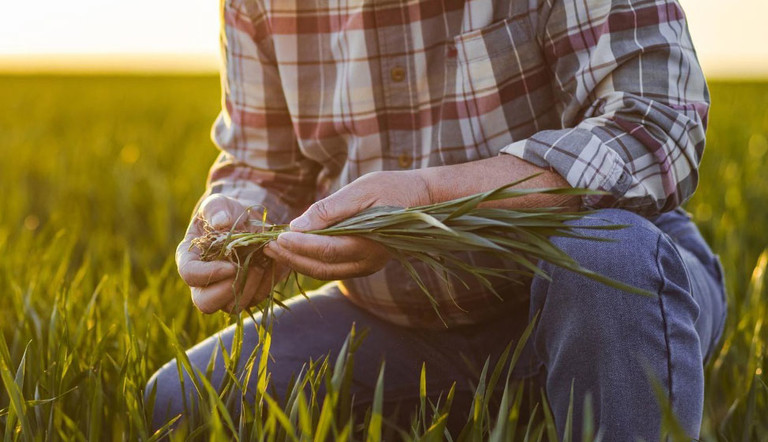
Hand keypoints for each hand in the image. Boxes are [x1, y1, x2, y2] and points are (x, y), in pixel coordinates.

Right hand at [176, 194, 287, 313]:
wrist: (246, 221)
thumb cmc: (226, 212)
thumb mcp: (219, 204)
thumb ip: (216, 209)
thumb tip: (222, 222)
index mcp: (191, 258)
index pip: (190, 275)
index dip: (209, 274)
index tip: (231, 265)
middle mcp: (204, 281)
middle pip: (206, 303)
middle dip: (228, 290)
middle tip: (247, 270)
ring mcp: (225, 290)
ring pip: (233, 307)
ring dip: (250, 288)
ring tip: (261, 263)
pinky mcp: (247, 292)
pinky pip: (256, 299)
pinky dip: (267, 283)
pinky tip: (273, 262)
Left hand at [263, 170, 431, 279]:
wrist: (423, 200)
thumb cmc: (393, 188)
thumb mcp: (361, 190)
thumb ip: (330, 210)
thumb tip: (298, 226)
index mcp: (368, 244)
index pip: (324, 250)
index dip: (298, 245)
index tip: (276, 236)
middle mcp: (367, 262)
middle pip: (320, 267)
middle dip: (291, 257)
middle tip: (267, 245)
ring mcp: (366, 265)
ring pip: (324, 271)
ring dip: (298, 261)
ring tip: (275, 248)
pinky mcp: (363, 263)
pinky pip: (332, 267)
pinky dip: (310, 261)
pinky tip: (295, 249)